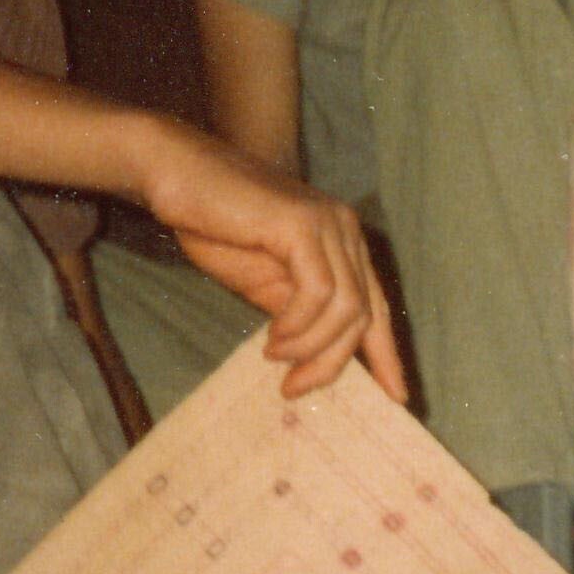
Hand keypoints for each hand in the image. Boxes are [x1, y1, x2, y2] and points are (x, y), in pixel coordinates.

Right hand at [137, 120, 407, 401]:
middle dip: (335, 362)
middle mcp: (345, 231)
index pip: (377, 307)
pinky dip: (298, 325)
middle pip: (365, 315)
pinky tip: (272, 337)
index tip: (395, 398)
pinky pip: (319, 292)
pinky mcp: (303, 225)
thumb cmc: (216, 228)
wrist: (177, 175)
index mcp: (342, 244)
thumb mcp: (266, 284)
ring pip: (347, 308)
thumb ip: (299, 313)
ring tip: (276, 358)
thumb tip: (320, 360)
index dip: (386, 355)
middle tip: (296, 390)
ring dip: (311, 347)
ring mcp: (328, 224)